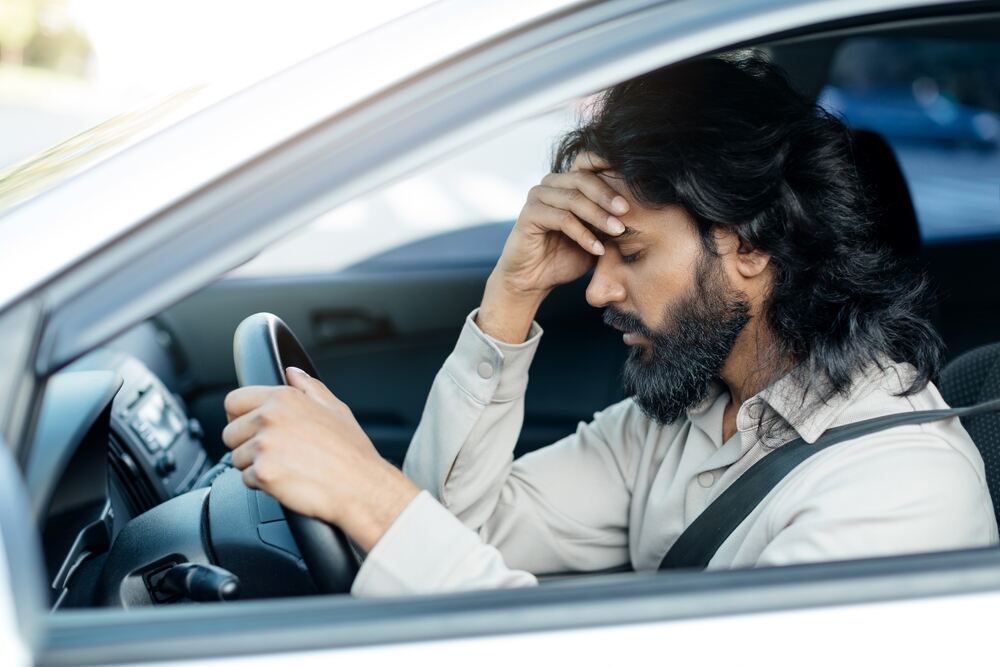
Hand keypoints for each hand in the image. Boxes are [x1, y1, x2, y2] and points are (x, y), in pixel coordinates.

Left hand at [222, 367, 418, 551]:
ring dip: (255, 466)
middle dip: (246, 444)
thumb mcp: (335, 409)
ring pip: (236, 459)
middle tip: (275, 453)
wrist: (361, 486)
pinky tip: (286, 480)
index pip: (233, 401)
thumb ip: (308, 387)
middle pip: (230, 433)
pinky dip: (262, 484)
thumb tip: (292, 372)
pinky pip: (246, 480)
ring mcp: (264, 445)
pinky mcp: (263, 473)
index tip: (250, 427)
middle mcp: (270, 418)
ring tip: (286, 467)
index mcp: (283, 398)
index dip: (239, 416)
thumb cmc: (352, 452)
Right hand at [478, 151, 628, 341]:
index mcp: (566, 182)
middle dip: (608, 195)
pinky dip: (582, 234)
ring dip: (598, 215)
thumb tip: (646, 210)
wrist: (533, 281)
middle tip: (627, 211)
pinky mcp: (529, 215)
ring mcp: (537, 197)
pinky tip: (597, 248)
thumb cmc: (565, 257)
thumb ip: (611, 221)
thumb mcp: (596, 237)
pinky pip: (561, 219)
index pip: (588, 161)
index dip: (608, 162)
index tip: (633, 176)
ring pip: (573, 198)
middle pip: (583, 178)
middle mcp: (550, 184)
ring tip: (618, 232)